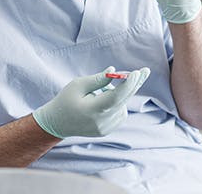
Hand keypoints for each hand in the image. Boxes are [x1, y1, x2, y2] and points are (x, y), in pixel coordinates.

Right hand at [32, 67, 149, 138]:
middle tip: (145, 71)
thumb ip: (97, 79)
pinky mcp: (107, 131)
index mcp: (92, 110)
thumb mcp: (77, 85)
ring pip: (122, 106)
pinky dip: (116, 104)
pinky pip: (119, 113)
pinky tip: (103, 102)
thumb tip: (114, 71)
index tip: (137, 73)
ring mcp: (105, 128)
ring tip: (99, 93)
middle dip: (134, 85)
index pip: (115, 97)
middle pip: (123, 101)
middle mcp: (101, 122)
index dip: (127, 85)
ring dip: (118, 95)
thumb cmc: (65, 100)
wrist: (57, 124)